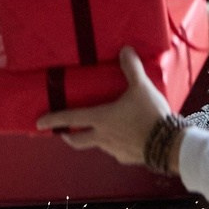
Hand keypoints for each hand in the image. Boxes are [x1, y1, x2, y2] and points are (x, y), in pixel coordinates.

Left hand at [36, 48, 167, 164]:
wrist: (170, 145)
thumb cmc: (151, 116)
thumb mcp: (141, 88)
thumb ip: (131, 69)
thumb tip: (125, 50)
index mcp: (101, 119)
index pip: (71, 119)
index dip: (53, 119)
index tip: (38, 123)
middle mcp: (102, 137)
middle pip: (78, 140)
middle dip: (68, 136)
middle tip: (63, 133)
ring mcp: (114, 150)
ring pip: (97, 145)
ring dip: (94, 138)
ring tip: (101, 129)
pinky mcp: (127, 158)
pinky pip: (116, 151)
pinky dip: (116, 144)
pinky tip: (125, 138)